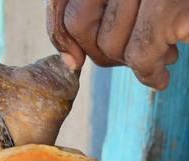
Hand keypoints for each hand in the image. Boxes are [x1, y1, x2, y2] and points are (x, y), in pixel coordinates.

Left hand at [46, 0, 188, 89]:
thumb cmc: (177, 1)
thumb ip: (97, 10)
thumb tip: (70, 61)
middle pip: (80, 23)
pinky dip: (150, 75)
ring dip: (132, 62)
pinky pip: (141, 56)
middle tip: (129, 56)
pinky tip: (161, 78)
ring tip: (160, 56)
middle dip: (101, 51)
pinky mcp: (168, 6)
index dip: (59, 30)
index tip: (73, 57)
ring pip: (109, 43)